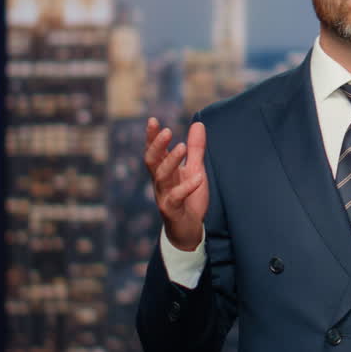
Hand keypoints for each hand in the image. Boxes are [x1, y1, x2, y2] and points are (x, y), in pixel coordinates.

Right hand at [144, 118, 207, 251]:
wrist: (189, 230)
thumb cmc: (190, 199)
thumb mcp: (195, 169)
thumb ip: (195, 149)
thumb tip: (198, 123)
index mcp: (164, 171)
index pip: (155, 151)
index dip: (152, 137)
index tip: (152, 120)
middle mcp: (160, 182)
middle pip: (152, 161)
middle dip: (157, 145)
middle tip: (166, 131)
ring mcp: (164, 195)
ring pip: (161, 177)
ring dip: (171, 161)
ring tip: (182, 147)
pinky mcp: (171, 210)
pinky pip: (176, 197)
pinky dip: (187, 187)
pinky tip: (199, 178)